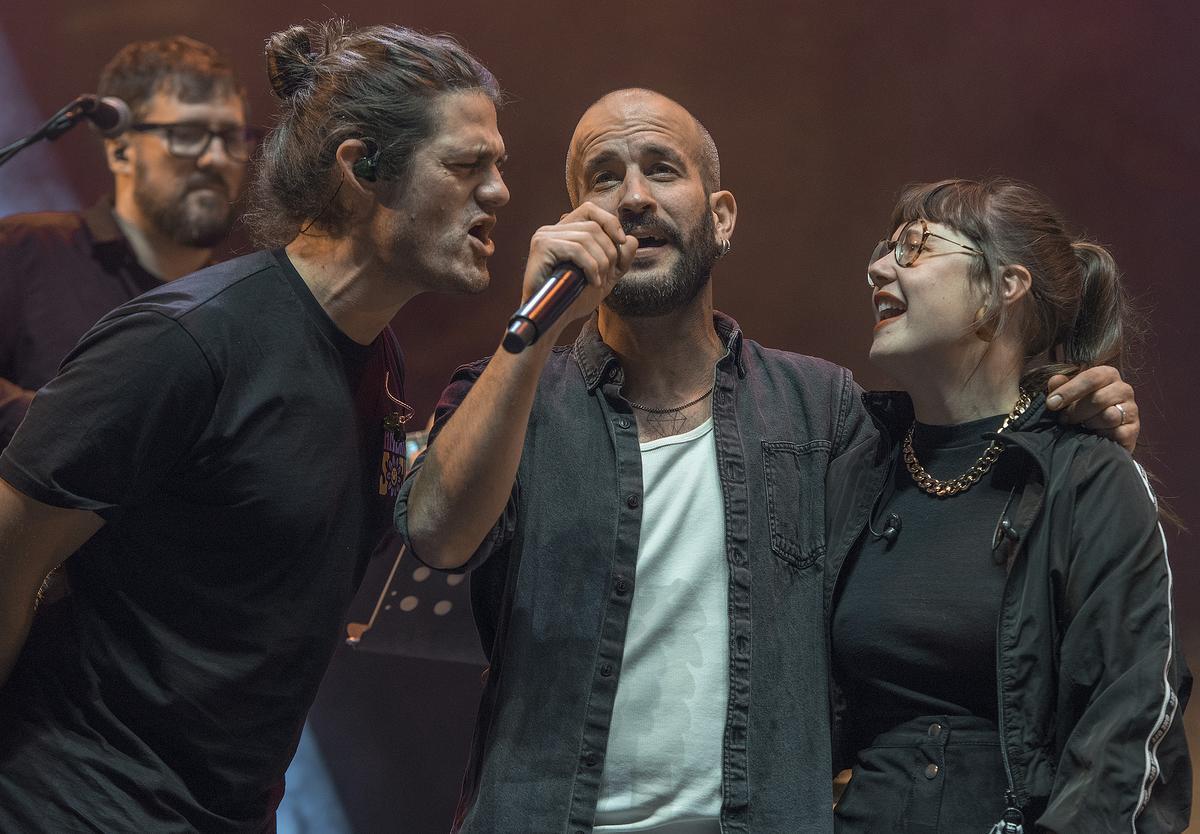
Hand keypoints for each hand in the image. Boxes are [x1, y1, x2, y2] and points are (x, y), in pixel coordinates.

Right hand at [522, 202, 637, 336]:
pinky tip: (592, 282)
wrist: (554, 319)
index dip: (609, 222)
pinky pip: (576, 249)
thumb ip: (620, 259)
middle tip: (608, 275)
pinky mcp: (541, 247)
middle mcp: (552, 230)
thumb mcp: (605, 277)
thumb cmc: (574, 299)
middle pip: (593, 226)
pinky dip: (590, 266)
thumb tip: (632, 240)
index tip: (621, 242)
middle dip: (609, 251)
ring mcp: (544, 236)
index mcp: (564, 232)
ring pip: (586, 237)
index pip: (590, 210)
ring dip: (601, 262)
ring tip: (599, 281)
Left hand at [1046, 366, 1137, 452]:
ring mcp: (1132, 409)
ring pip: (1109, 416)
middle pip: (1098, 399)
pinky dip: (1102, 435)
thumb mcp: (1068, 396)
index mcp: (1107, 375)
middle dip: (1076, 411)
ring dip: (1089, 423)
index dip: (1069, 390)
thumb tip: (1055, 380)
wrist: (1099, 433)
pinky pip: (1117, 433)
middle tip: (1064, 419)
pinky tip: (1095, 434)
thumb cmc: (1081, 408)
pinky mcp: (1133, 430)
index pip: (1091, 377)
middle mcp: (1123, 389)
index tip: (1051, 404)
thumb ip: (1060, 387)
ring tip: (1082, 426)